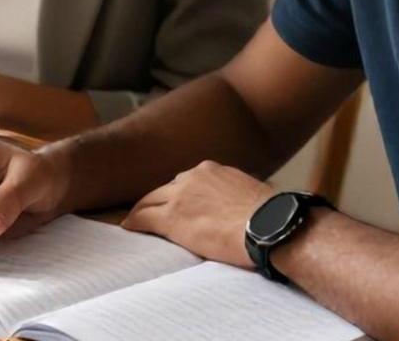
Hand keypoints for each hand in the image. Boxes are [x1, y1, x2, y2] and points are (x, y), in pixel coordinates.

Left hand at [121, 161, 273, 268]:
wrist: (269, 226)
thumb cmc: (270, 217)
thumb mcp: (250, 194)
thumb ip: (234, 195)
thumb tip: (240, 207)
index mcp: (211, 170)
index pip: (185, 182)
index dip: (178, 195)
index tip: (176, 204)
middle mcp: (192, 177)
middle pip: (164, 189)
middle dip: (156, 201)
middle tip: (148, 211)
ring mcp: (179, 196)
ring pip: (150, 202)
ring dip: (142, 211)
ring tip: (134, 220)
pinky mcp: (171, 218)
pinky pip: (143, 218)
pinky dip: (134, 223)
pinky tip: (128, 228)